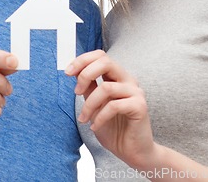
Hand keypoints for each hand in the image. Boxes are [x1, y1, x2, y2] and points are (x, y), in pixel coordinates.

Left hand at [66, 50, 154, 169]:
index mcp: (118, 76)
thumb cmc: (114, 128)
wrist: (132, 152)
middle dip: (85, 74)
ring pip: (106, 87)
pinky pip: (114, 105)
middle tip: (76, 92)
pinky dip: (100, 117)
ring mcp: (136, 92)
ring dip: (89, 104)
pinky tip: (95, 126)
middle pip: (106, 62)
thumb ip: (89, 87)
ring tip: (84, 118)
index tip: (68, 72)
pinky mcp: (140, 106)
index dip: (83, 60)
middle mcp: (128, 80)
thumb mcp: (95, 104)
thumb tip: (74, 71)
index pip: (101, 56)